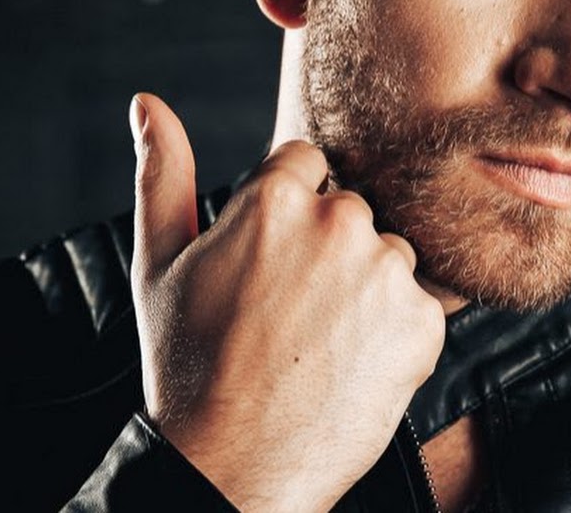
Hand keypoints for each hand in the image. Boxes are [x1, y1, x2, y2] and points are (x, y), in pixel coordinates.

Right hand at [129, 93, 445, 511]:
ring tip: (321, 336)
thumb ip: (162, 171)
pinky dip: (396, 327)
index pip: (308, 162)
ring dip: (366, 283)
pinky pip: (420, 302)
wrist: (230, 466)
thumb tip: (148, 103)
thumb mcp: (160, 261)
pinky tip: (353, 359)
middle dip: (329, 243)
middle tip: (293, 306)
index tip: (274, 254)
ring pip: (388, 252)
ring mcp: (385, 271)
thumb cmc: (188, 363)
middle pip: (352, 207)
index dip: (289, 206)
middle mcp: (339, 221)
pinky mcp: (423, 322)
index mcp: (275, 197)